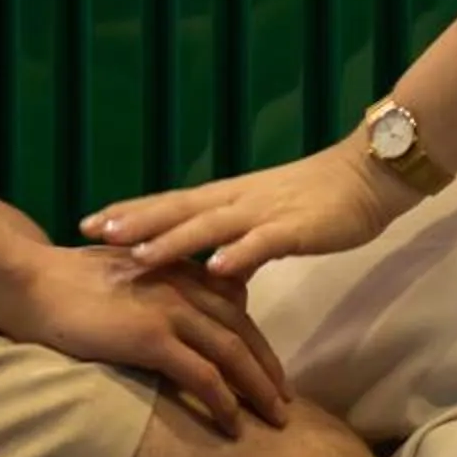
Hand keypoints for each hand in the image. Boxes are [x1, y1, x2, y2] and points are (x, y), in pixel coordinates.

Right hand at [0, 241, 291, 436]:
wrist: (27, 281)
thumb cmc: (61, 282)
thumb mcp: (117, 276)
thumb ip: (149, 289)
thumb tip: (161, 319)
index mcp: (174, 269)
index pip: (231, 304)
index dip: (253, 337)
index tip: (267, 367)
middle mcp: (180, 285)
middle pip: (242, 329)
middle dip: (267, 366)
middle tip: (285, 400)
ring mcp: (168, 309)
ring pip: (232, 352)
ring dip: (258, 387)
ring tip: (276, 418)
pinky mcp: (151, 337)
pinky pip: (200, 374)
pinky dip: (223, 400)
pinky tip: (234, 424)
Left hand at [81, 138, 404, 285]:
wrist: (368, 175)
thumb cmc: (320, 201)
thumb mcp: (269, 226)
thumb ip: (239, 249)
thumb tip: (211, 281)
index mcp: (230, 198)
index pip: (170, 204)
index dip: (130, 213)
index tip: (88, 223)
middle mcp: (238, 200)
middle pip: (177, 210)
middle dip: (134, 222)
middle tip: (90, 234)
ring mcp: (265, 212)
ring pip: (209, 227)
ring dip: (171, 240)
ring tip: (136, 254)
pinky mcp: (295, 227)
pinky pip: (262, 243)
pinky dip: (236, 254)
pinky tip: (214, 270)